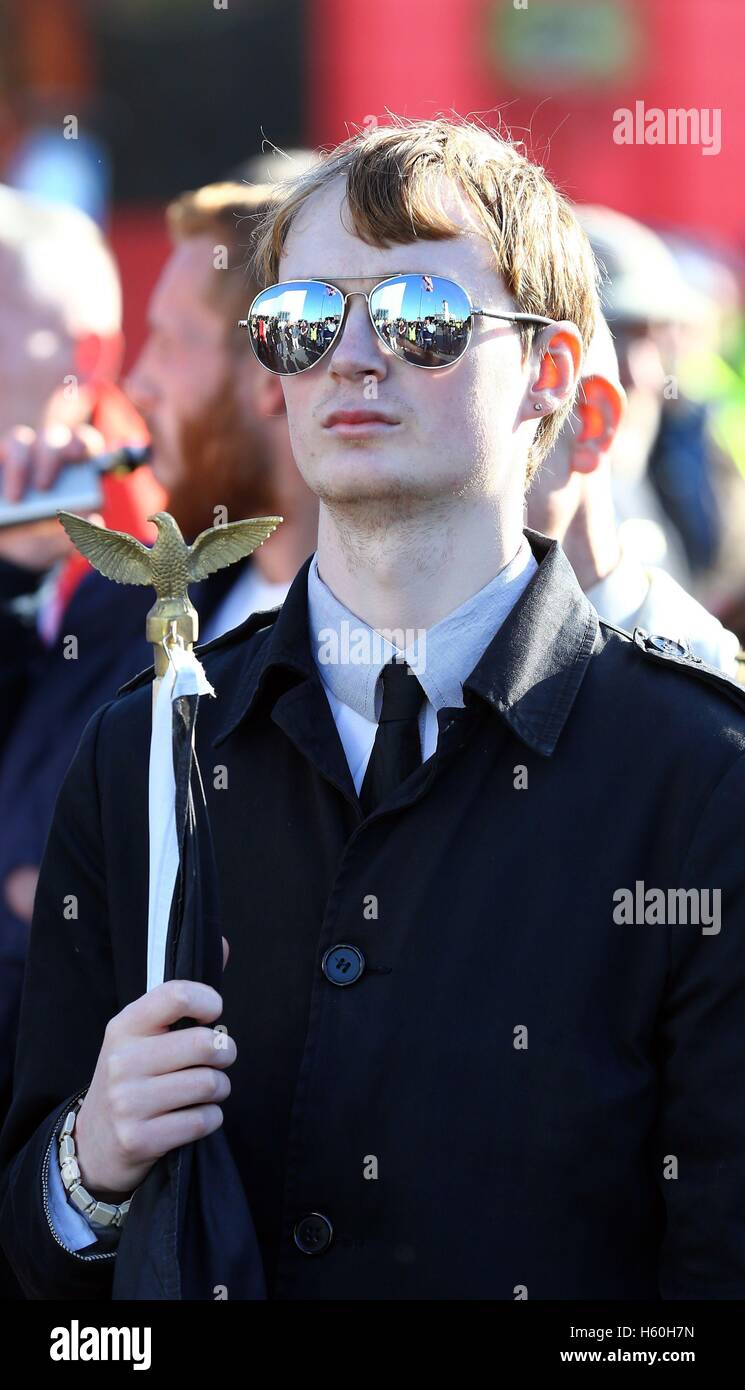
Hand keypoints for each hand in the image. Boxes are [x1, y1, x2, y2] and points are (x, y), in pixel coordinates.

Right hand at [0, 423, 104, 571]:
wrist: (16, 550)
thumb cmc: (47, 537)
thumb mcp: (64, 539)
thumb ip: (82, 530)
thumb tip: (94, 519)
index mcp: (75, 465)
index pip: (84, 441)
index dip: (83, 442)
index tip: (78, 454)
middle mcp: (48, 452)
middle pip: (52, 438)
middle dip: (49, 459)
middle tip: (44, 488)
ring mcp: (20, 454)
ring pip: (20, 442)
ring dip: (19, 468)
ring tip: (14, 500)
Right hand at [74, 937, 234, 1201]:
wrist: (93, 1143)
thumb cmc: (132, 1077)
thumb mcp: (143, 1034)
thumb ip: (182, 996)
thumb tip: (222, 943)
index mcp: (124, 1026)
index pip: (176, 994)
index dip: (209, 1001)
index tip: (214, 1014)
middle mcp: (123, 1060)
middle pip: (205, 1044)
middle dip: (225, 1053)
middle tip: (218, 1060)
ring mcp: (128, 1102)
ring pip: (210, 1084)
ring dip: (219, 1089)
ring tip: (205, 1090)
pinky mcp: (139, 1139)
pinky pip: (204, 1120)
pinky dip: (210, 1118)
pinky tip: (192, 1116)